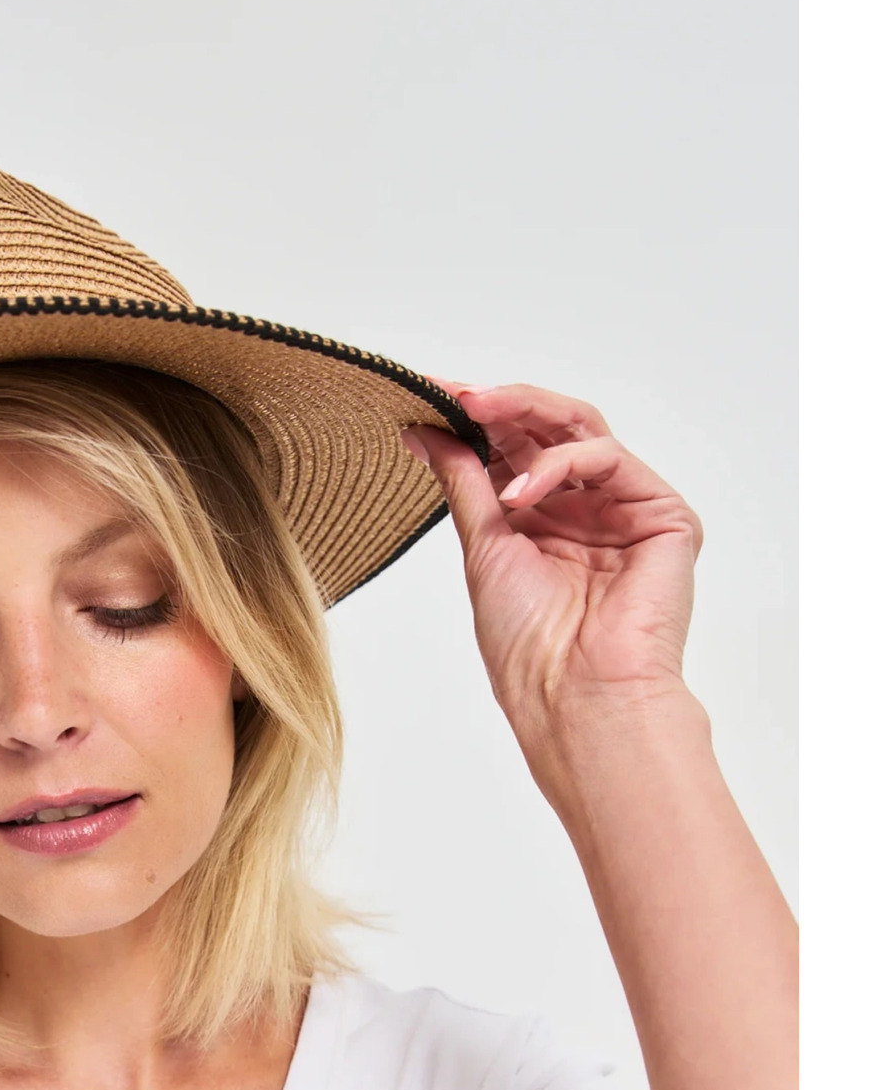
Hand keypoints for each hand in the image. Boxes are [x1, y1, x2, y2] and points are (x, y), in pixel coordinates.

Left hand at [403, 383, 702, 749]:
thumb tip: (426, 431)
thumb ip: (464, 482)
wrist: (576, 696)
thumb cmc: (531, 647)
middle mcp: (584, 511)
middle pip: (549, 430)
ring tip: (478, 417)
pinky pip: (610, 461)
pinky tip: (521, 491)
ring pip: (582, 430)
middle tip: (458, 393)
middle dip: (502, 406)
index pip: (513, 451)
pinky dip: (561, 463)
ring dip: (526, 416)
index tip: (432, 398)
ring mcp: (625, 510)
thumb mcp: (482, 547)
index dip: (475, 422)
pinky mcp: (663, 515)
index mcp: (542, 523)